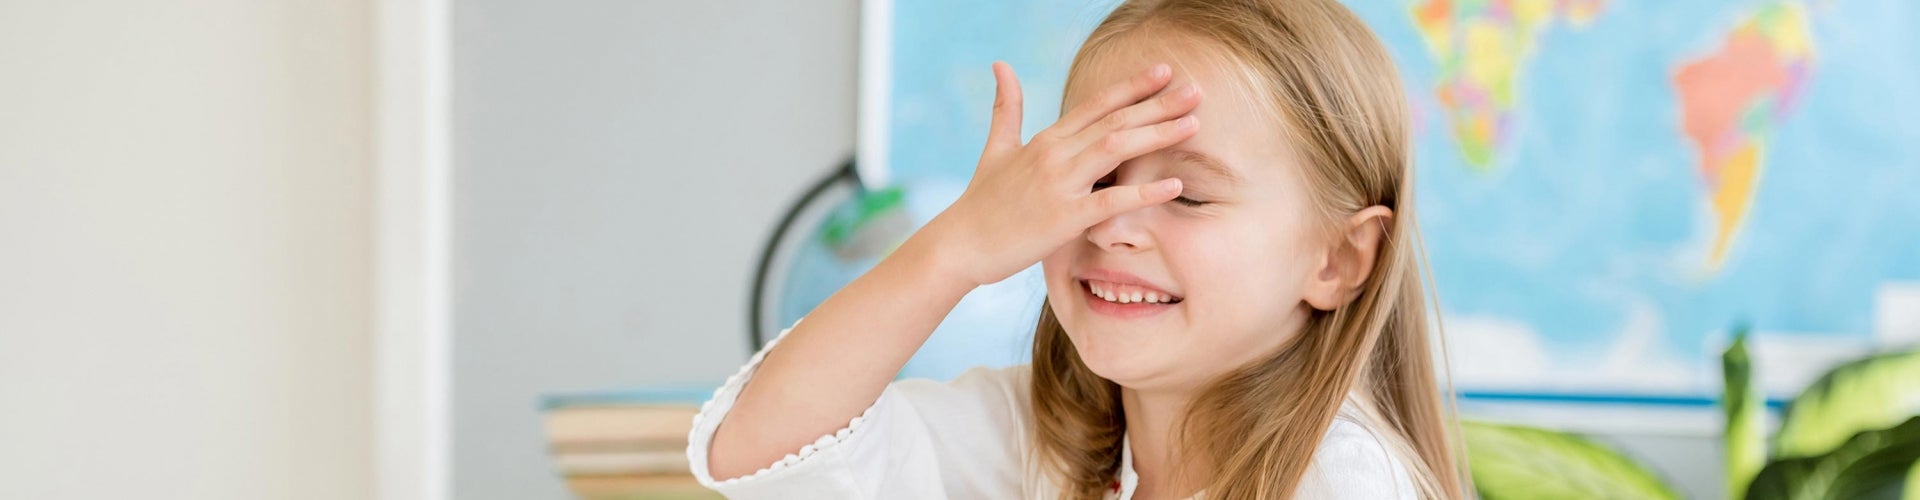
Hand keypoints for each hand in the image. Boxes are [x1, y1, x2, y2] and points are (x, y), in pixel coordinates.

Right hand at [920, 61, 1200, 286]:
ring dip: (1158, 135)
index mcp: (1046, 140)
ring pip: (1116, 149)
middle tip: (1197, 91)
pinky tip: (1175, 185)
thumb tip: (1001, 64)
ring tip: (1194, 124)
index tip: (1164, 72)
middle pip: (1115, 121)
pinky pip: (1111, 201)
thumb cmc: (981, 201)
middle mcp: (1055, 155)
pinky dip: (1144, 191)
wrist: (959, 244)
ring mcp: (1059, 185)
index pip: (1096, 105)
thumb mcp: (996, 148)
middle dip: (1158, 104)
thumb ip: (1006, 107)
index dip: (1132, 87)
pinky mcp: (1063, 218)